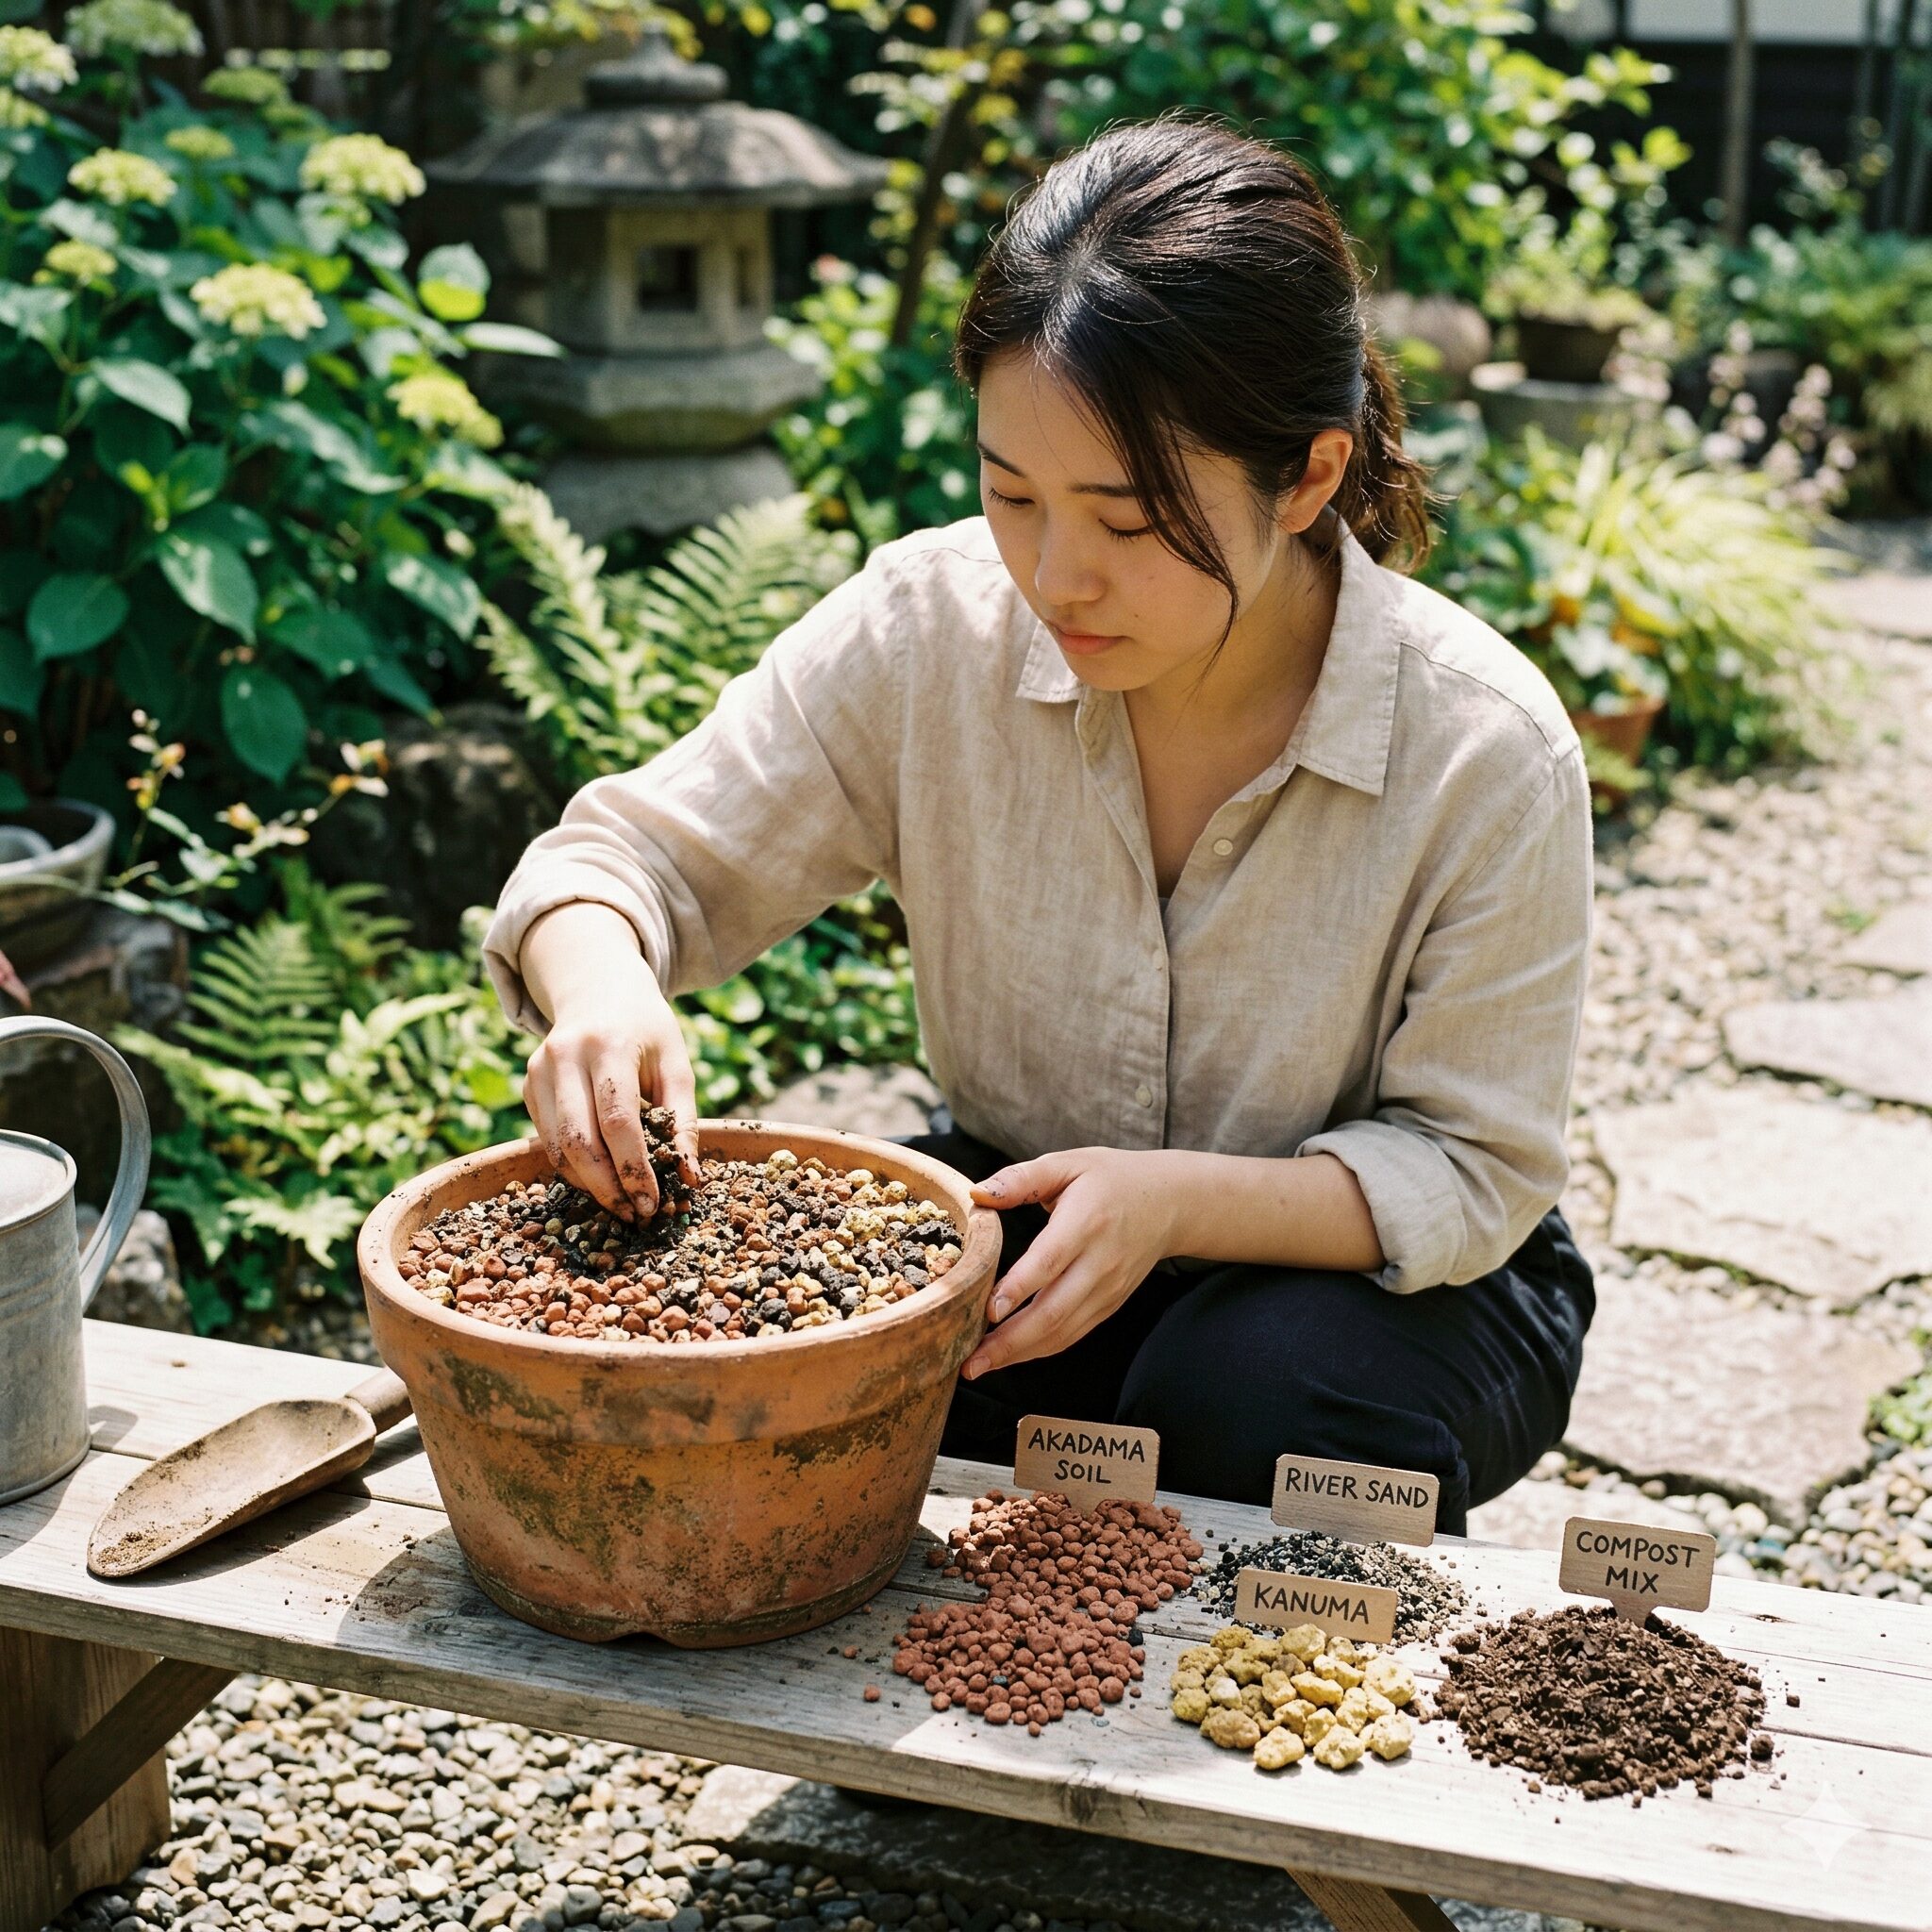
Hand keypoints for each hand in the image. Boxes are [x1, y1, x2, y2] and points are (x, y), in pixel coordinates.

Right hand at [521, 945, 698, 1223]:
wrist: (598, 989)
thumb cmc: (647, 1031)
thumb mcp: (676, 1064)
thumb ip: (684, 1121)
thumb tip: (690, 1180)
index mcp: (610, 1045)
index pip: (617, 1120)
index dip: (633, 1168)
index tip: (651, 1203)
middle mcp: (566, 1056)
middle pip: (579, 1140)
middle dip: (607, 1187)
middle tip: (633, 1214)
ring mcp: (540, 1070)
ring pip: (557, 1147)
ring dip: (588, 1185)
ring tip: (619, 1204)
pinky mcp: (528, 1084)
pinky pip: (547, 1140)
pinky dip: (572, 1167)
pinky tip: (599, 1178)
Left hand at [962, 1148, 1181, 1379]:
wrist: (1169, 1203)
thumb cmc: (1111, 1178)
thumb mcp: (1067, 1163)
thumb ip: (1020, 1178)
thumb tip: (976, 1193)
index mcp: (1086, 1222)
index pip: (1051, 1261)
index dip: (1019, 1288)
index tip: (989, 1311)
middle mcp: (1100, 1262)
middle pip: (1054, 1311)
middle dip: (1010, 1341)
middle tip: (970, 1362)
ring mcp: (1107, 1289)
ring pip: (1062, 1331)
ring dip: (1019, 1353)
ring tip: (979, 1365)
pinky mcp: (1110, 1304)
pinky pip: (1072, 1333)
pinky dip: (1040, 1348)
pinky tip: (1010, 1354)